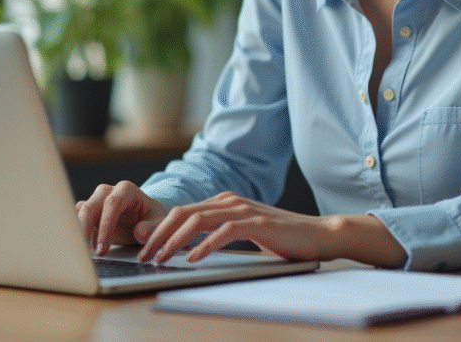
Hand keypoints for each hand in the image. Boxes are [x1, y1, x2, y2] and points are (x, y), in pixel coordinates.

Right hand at [76, 181, 167, 255]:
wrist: (143, 220)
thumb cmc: (151, 219)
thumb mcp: (159, 222)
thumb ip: (152, 227)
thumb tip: (139, 232)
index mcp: (127, 190)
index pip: (113, 204)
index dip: (106, 226)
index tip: (103, 248)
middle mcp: (108, 192)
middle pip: (90, 207)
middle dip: (86, 231)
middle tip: (89, 254)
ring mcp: (95, 201)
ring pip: (79, 212)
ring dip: (78, 233)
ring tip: (82, 254)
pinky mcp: (87, 212)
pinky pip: (73, 218)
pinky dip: (74, 233)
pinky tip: (80, 249)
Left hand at [137, 191, 405, 267]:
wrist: (318, 234)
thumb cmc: (281, 238)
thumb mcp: (243, 232)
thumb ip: (218, 233)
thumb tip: (186, 247)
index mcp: (224, 201)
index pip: (182, 212)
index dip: (158, 230)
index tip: (143, 250)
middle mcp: (230, 201)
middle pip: (182, 213)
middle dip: (158, 235)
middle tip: (143, 256)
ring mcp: (243, 210)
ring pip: (197, 221)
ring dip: (174, 241)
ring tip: (160, 258)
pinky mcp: (257, 223)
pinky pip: (223, 232)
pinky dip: (203, 246)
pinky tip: (191, 259)